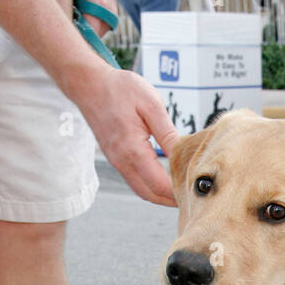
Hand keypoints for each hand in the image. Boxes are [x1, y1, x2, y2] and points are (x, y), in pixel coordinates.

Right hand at [74, 65, 178, 205]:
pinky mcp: (115, 158)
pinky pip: (134, 179)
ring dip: (160, 195)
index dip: (179, 192)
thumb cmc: (118, 89)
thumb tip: (183, 154)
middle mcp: (122, 161)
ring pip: (141, 189)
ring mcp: (116, 161)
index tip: (196, 191)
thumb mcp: (151, 105)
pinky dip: (150, 185)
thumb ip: (167, 134)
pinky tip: (164, 180)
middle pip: (150, 194)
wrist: (88, 84)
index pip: (160, 185)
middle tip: (192, 198)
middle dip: (171, 200)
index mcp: (133, 150)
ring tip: (181, 192)